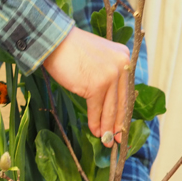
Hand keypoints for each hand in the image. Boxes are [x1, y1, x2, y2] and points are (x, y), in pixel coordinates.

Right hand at [43, 26, 129, 143]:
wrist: (55, 41)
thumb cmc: (71, 48)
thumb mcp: (98, 56)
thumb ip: (108, 71)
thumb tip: (109, 98)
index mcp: (124, 57)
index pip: (126, 89)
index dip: (123, 109)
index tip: (122, 124)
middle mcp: (121, 66)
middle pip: (121, 101)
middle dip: (118, 123)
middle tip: (116, 137)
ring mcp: (110, 76)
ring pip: (110, 108)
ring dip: (106, 126)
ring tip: (104, 139)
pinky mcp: (96, 86)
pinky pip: (96, 109)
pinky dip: (95, 122)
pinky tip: (94, 131)